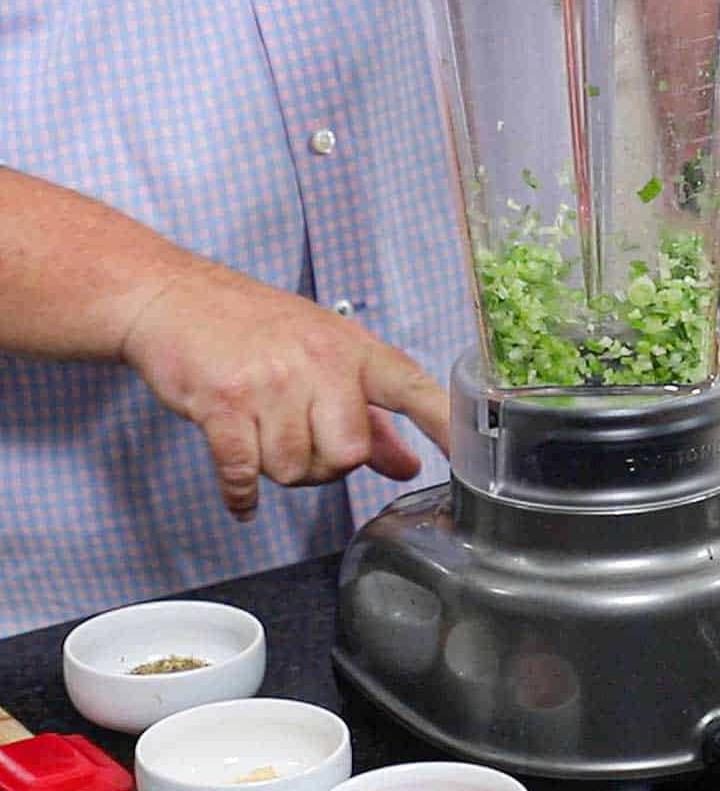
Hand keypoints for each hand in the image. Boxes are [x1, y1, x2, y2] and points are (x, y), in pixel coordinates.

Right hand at [121, 259, 448, 518]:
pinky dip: (241, 492)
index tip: (471, 456)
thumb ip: (371, 416)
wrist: (176, 298)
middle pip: (349, 454)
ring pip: (296, 469)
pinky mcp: (225, 405)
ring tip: (264, 437)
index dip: (446, 425)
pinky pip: (244, 473)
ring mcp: (272, 384)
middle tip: (303, 444)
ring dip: (279, 469)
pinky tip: (240, 491)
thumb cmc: (256, 325)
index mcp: (354, 350)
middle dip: (326, 467)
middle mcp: (320, 364)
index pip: (414, 388)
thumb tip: (408, 462)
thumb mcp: (326, 355)